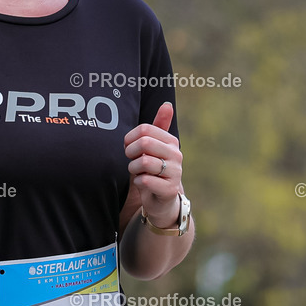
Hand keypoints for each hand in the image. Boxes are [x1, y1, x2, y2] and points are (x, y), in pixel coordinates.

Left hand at [124, 102, 182, 228]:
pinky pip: (145, 180)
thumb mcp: (154, 148)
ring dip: (133, 168)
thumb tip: (167, 104)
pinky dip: (137, 182)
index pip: (144, 129)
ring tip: (137, 172)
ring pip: (144, 162)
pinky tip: (142, 183)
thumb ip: (158, 126)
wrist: (162, 200)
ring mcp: (175, 172)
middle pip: (144, 143)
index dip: (130, 139)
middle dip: (130, 152)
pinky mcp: (170, 189)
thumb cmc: (153, 170)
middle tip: (131, 160)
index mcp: (171, 141)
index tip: (129, 147)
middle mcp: (176, 154)